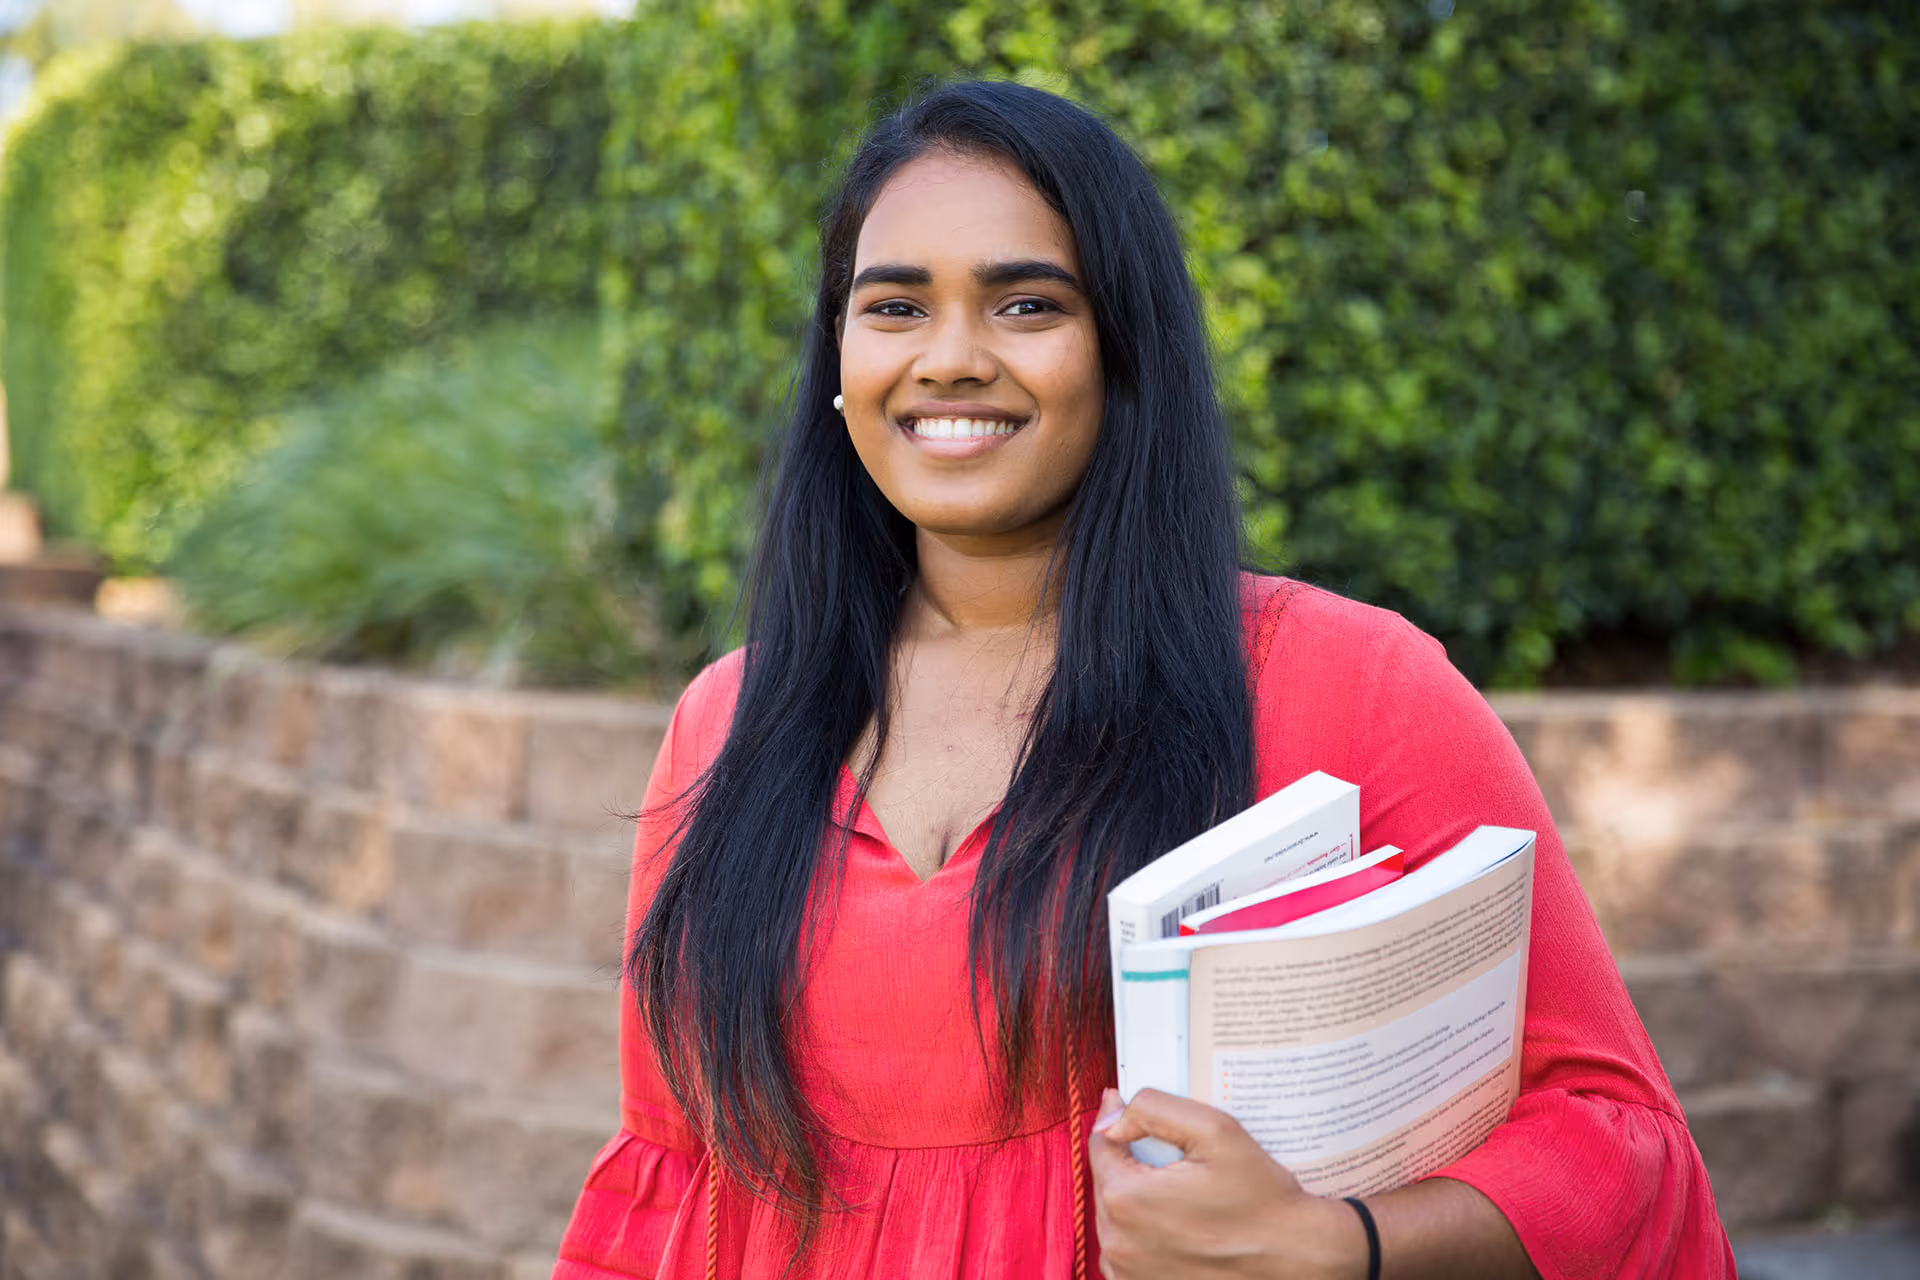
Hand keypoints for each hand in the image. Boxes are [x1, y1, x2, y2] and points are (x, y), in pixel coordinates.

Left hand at [1088, 1088, 1366, 1279]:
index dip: (1116, 1121)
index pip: (1100, 1144)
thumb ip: (1154, 1109)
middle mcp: (1118, 1242)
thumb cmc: (1261, 1197)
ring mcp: (1128, 1272)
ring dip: (1135, 1198)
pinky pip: (1128, 1249)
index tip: (1132, 1111)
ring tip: (1175, 1189)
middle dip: (1129, 1161)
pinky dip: (1143, 1232)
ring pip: (1115, 1217)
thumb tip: (1114, 1115)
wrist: (1295, 1257)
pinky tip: (1175, 1223)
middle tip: (1166, 1153)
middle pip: (1107, 1181)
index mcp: (1126, 1198)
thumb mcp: (1214, 1130)